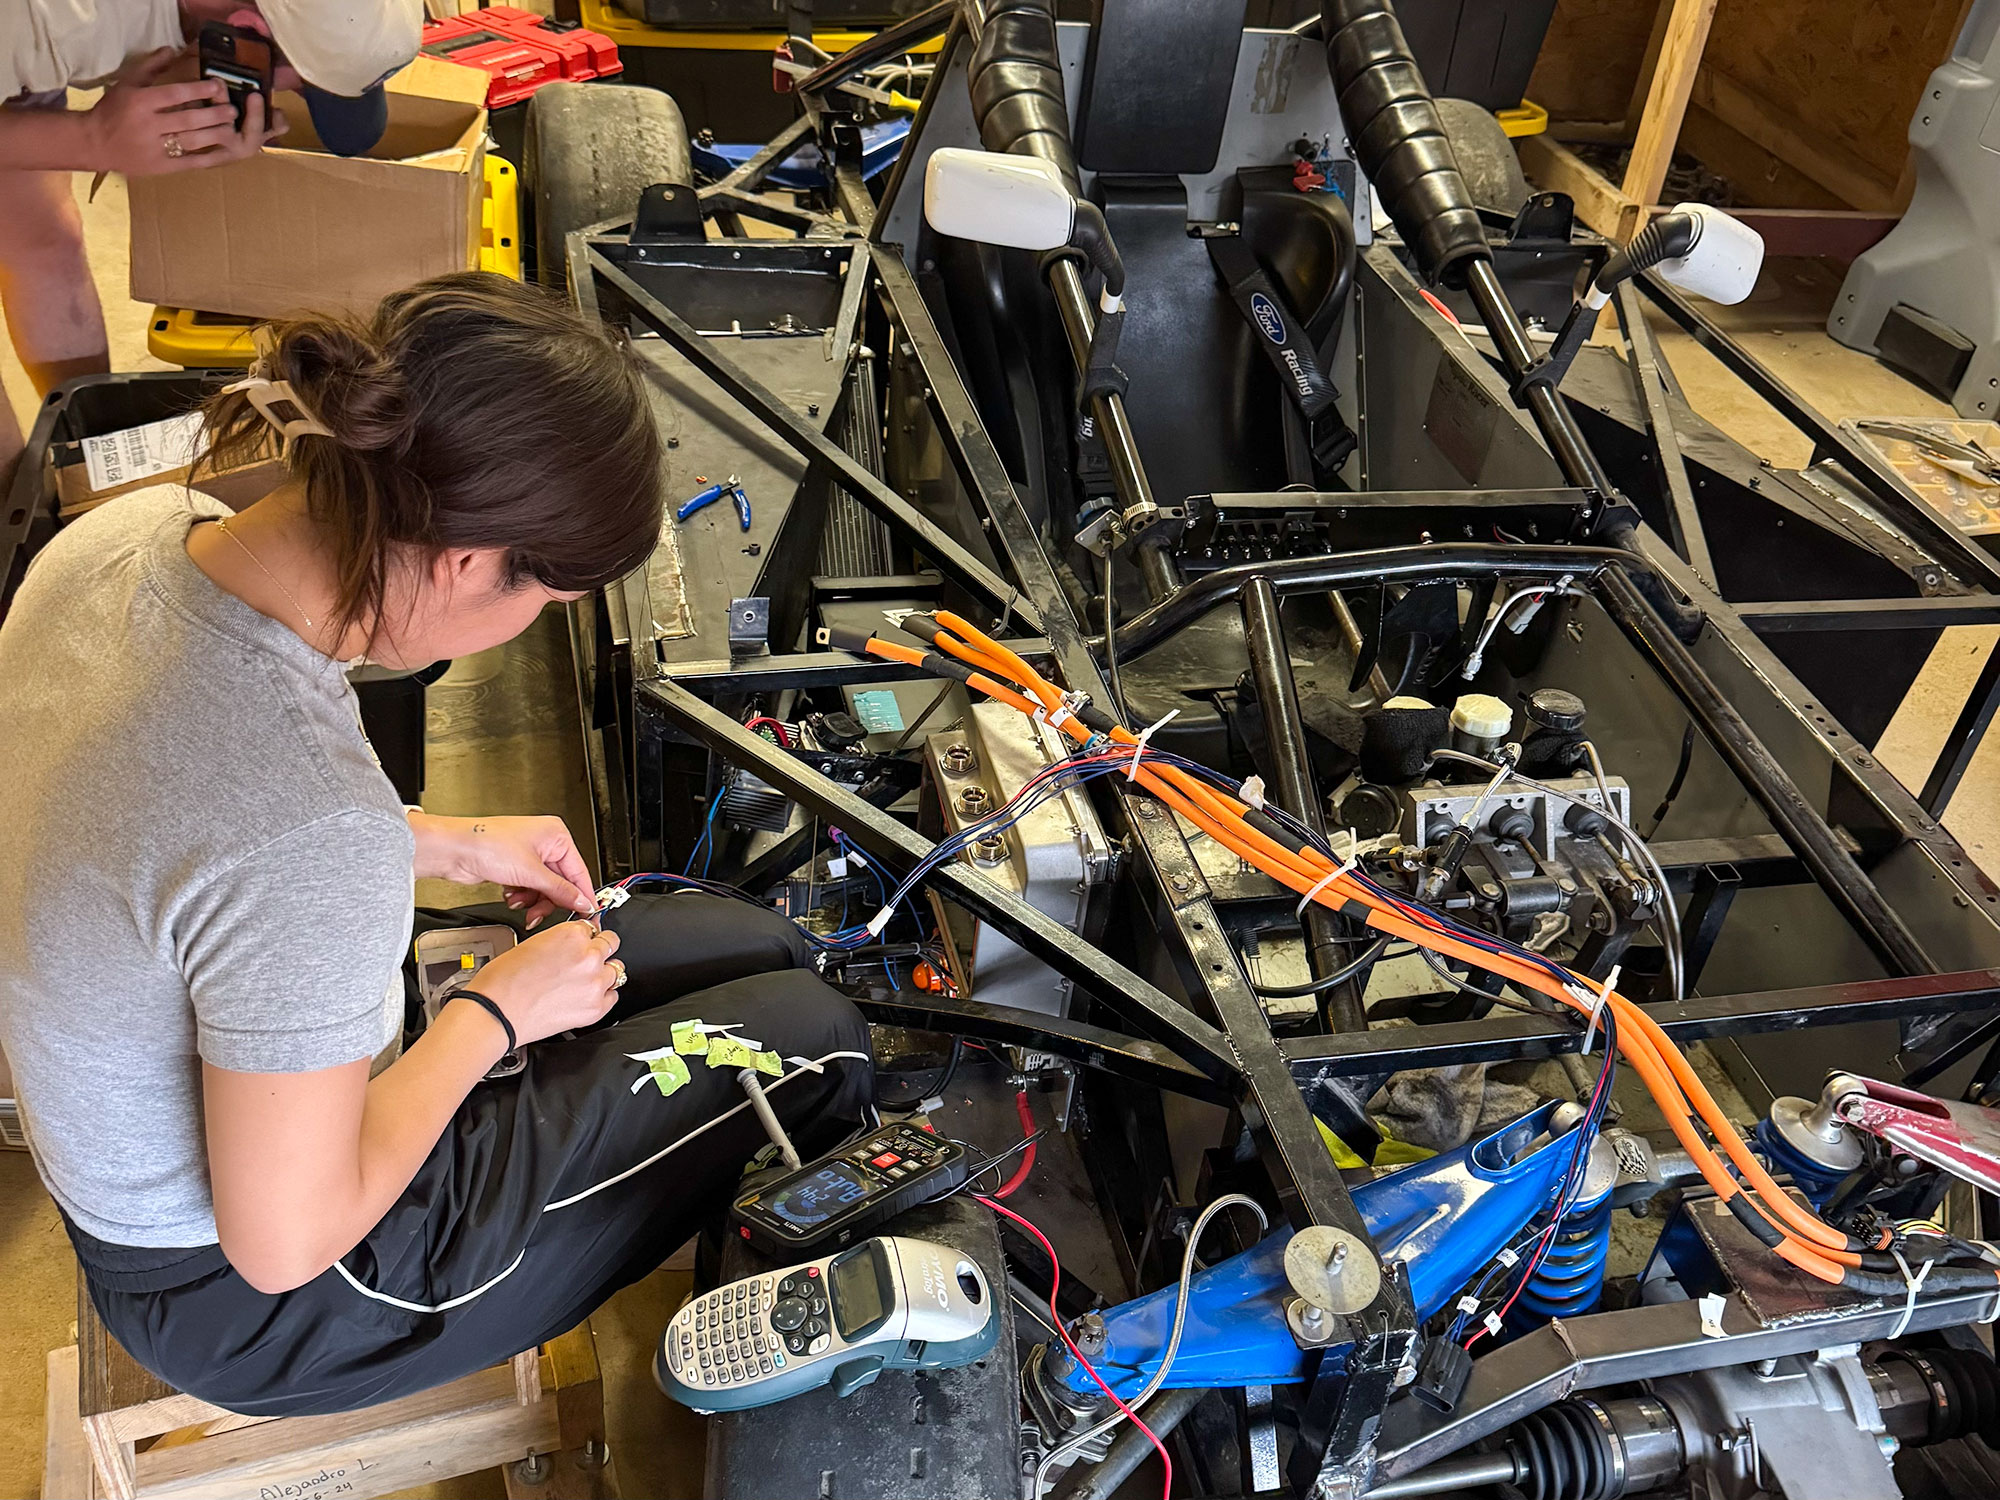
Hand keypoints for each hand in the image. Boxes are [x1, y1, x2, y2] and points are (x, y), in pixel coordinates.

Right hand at [86, 48, 285, 175]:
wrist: (94, 142)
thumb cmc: (113, 109)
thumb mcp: (127, 83)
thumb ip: (151, 66)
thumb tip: (172, 49)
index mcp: (140, 102)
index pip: (174, 94)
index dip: (198, 90)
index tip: (217, 87)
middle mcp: (148, 125)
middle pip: (188, 119)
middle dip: (214, 114)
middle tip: (232, 110)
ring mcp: (154, 148)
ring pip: (191, 140)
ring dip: (214, 134)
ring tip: (231, 128)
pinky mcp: (160, 167)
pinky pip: (188, 162)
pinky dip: (207, 157)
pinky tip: (223, 151)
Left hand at [410, 813, 596, 926]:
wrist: (453, 850)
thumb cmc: (486, 843)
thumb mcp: (531, 872)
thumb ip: (560, 891)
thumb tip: (582, 901)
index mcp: (556, 835)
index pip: (578, 871)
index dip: (582, 895)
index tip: (589, 914)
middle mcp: (544, 843)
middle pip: (560, 883)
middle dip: (548, 900)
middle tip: (541, 913)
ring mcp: (529, 855)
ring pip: (544, 889)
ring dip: (532, 900)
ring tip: (520, 903)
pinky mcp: (515, 867)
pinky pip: (529, 889)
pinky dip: (522, 896)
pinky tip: (511, 896)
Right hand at [471, 921, 623, 1044]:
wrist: (496, 1013)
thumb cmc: (503, 982)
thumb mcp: (531, 944)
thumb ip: (560, 941)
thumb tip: (571, 944)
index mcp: (571, 935)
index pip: (591, 926)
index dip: (585, 935)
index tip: (583, 940)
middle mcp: (588, 957)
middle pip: (611, 944)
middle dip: (598, 949)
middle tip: (585, 958)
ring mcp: (595, 984)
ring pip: (616, 970)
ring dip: (603, 972)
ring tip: (585, 979)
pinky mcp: (595, 1009)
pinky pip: (613, 995)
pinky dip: (604, 995)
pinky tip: (588, 995)